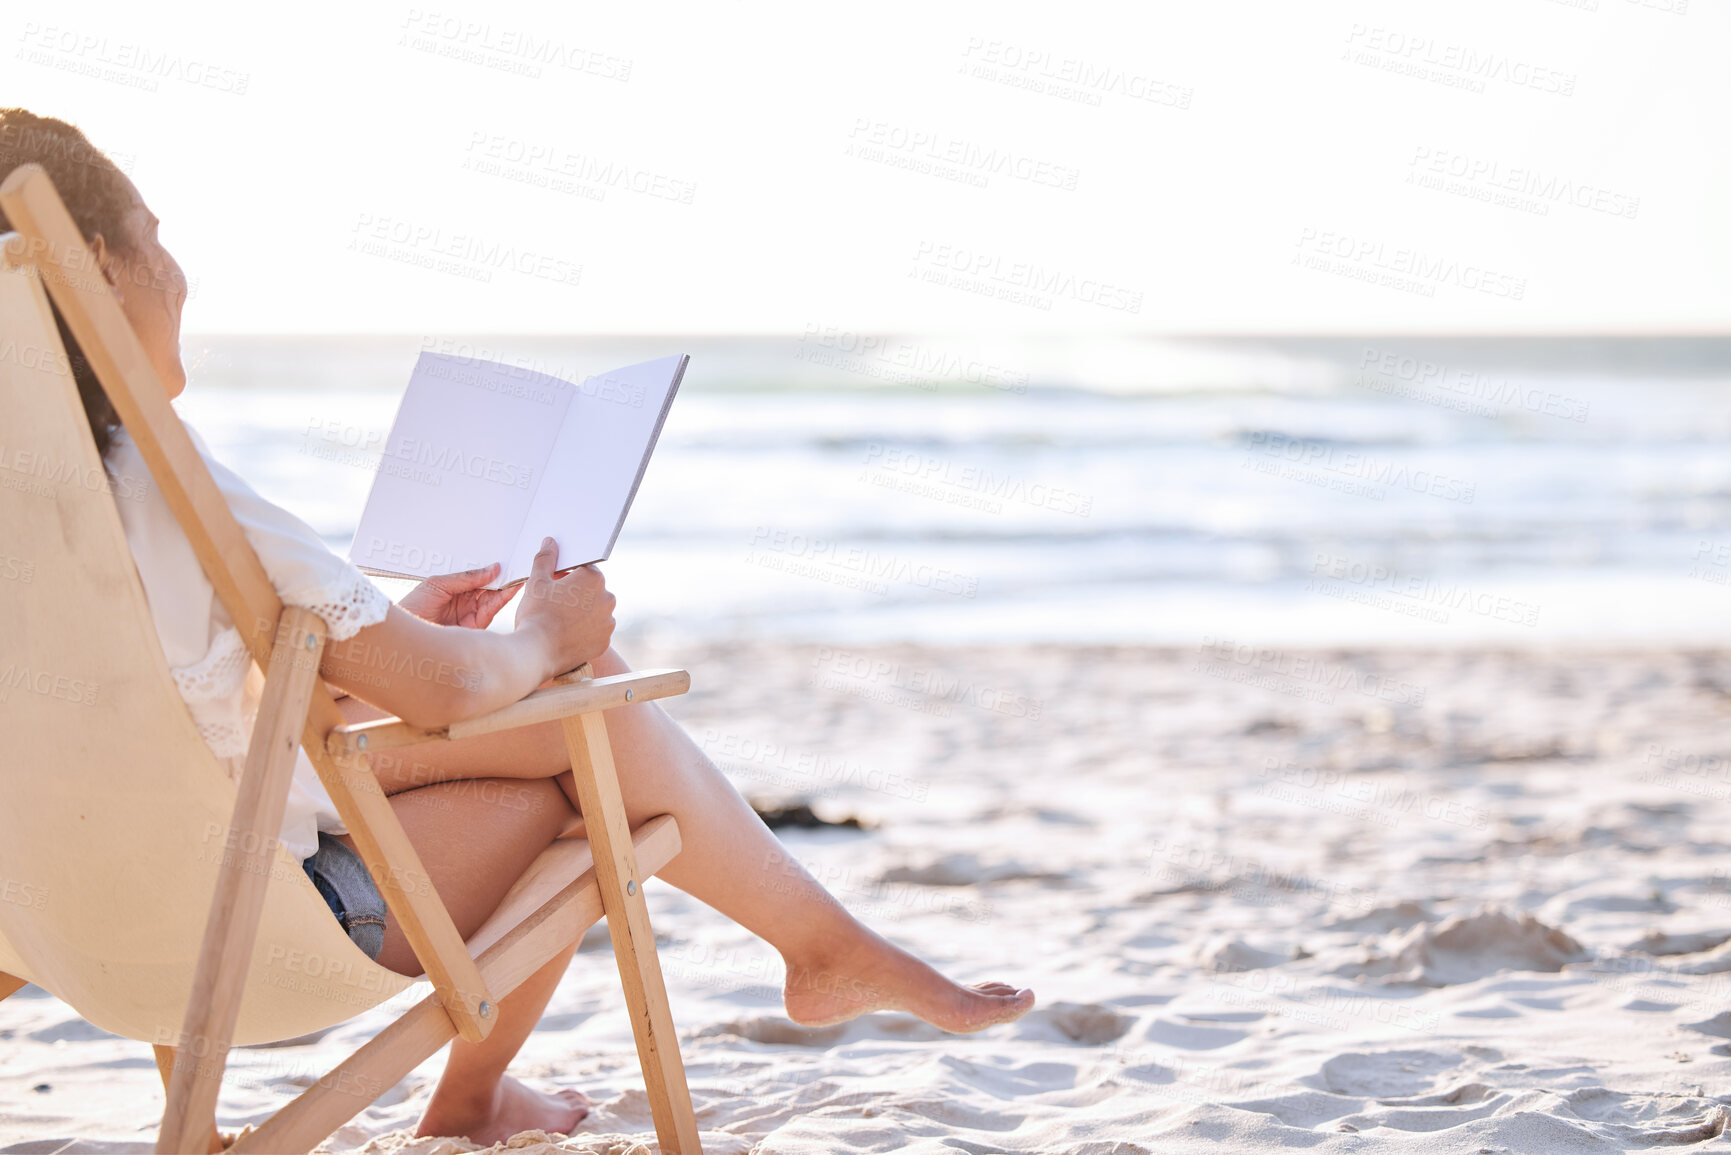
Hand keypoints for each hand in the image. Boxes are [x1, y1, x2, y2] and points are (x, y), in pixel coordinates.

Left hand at [399, 562, 516, 629]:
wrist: (404, 635)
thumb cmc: (413, 608)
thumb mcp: (438, 584)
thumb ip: (465, 578)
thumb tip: (492, 569)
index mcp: (453, 590)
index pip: (477, 577)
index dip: (490, 569)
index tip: (503, 560)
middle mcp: (463, 602)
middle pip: (488, 587)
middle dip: (502, 576)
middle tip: (515, 565)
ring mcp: (470, 614)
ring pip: (494, 598)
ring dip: (506, 586)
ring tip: (516, 573)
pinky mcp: (475, 627)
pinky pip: (492, 609)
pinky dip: (503, 598)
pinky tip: (510, 588)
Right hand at [514, 538, 615, 674]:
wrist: (536, 652)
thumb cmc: (536, 614)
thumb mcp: (537, 582)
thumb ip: (546, 559)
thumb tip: (550, 543)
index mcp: (594, 579)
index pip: (584, 569)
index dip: (567, 575)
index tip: (554, 584)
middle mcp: (607, 599)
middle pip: (592, 591)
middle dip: (577, 594)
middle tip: (555, 603)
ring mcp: (608, 622)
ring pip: (595, 612)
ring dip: (583, 613)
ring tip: (560, 621)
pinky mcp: (604, 642)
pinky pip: (596, 632)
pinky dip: (585, 632)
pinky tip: (567, 634)